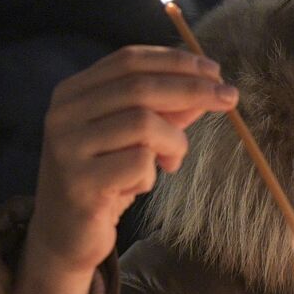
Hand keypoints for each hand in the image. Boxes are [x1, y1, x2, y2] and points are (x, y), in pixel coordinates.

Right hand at [10, 47, 237, 293]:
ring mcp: (67, 148)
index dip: (176, 62)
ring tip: (171, 161)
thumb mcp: (137, 137)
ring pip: (143, 123)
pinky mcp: (79, 183)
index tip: (215, 71)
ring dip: (174, 142)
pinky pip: (139, 164)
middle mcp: (63, 114)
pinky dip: (153, 174)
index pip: (128, 60)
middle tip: (230, 98)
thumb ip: (167, 110)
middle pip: (140, 87)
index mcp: (73, 93)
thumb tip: (211, 87)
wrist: (66, 233)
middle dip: (193, 89)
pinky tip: (139, 186)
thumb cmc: (107, 177)